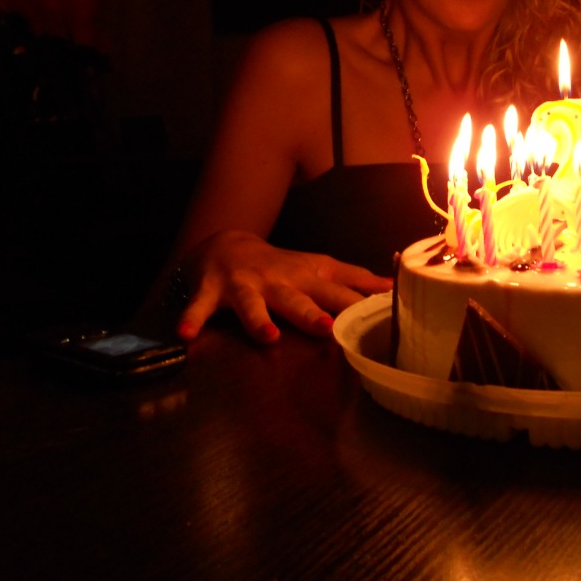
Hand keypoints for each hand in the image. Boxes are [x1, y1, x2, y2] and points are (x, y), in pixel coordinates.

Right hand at [174, 229, 392, 343]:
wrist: (227, 243)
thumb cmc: (283, 266)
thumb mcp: (321, 269)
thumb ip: (356, 280)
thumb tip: (395, 285)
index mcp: (309, 278)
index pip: (340, 292)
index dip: (362, 304)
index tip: (384, 317)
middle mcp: (279, 281)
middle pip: (299, 298)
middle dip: (313, 313)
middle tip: (329, 329)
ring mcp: (244, 285)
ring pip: (252, 303)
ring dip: (258, 319)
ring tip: (267, 337)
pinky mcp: (212, 291)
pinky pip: (200, 307)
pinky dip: (192, 318)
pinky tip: (185, 333)